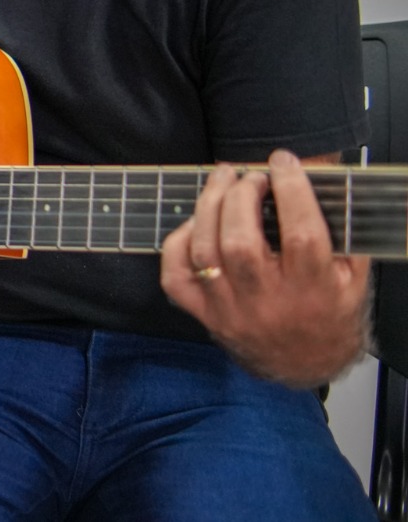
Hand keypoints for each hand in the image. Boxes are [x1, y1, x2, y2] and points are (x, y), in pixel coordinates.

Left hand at [160, 150, 370, 387]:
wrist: (306, 365)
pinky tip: (194, 222)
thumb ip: (341, 233)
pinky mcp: (205, 315)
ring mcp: (230, 310)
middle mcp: (268, 302)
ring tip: (221, 181)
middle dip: (240, 197)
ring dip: (207, 208)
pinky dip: (177, 242)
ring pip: (204, 253)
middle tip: (248, 176)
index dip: (291, 191)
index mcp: (314, 290)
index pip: (300, 234)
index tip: (282, 162)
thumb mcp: (353, 277)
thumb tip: (320, 179)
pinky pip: (175, 277)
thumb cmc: (331, 313)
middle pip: (240, 241)